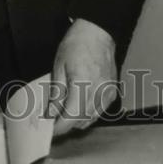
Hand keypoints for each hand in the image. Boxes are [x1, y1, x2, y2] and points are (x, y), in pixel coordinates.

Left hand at [49, 18, 117, 136]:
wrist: (97, 32)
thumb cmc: (76, 45)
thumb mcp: (59, 67)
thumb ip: (57, 93)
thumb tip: (51, 113)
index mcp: (83, 84)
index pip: (71, 117)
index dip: (59, 128)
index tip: (49, 130)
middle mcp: (98, 92)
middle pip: (81, 121)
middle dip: (66, 125)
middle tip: (53, 120)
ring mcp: (108, 93)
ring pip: (91, 119)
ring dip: (77, 120)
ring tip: (64, 112)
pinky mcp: (113, 92)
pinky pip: (100, 111)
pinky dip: (88, 113)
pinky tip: (79, 105)